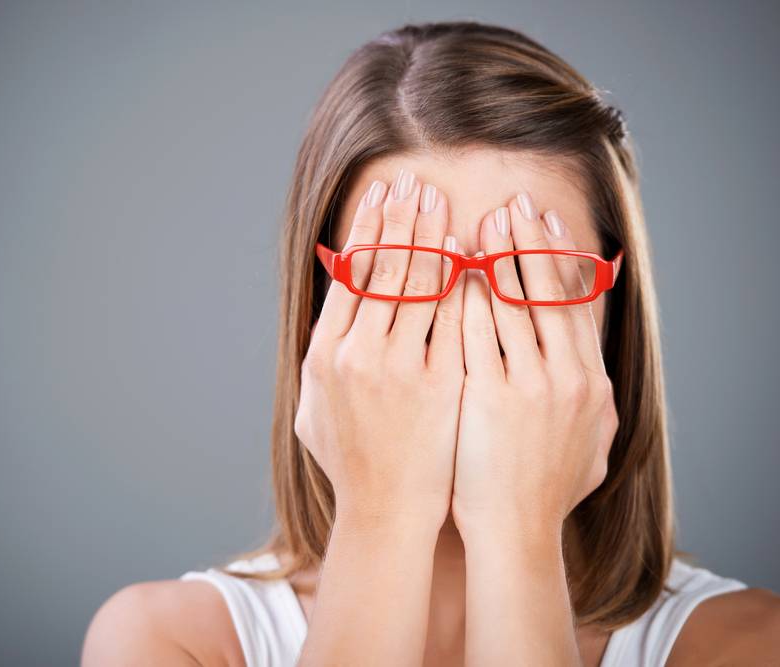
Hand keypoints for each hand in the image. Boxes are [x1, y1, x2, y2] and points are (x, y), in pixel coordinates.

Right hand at [295, 168, 465, 525]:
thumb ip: (321, 354)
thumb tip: (334, 307)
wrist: (387, 508)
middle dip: (399, 217)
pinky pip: (453, 319)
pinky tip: (467, 251)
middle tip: (413, 180)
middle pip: (381, 268)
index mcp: (323, 355)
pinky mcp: (441, 383)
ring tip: (440, 201)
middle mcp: (357, 355)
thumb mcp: (313, 405)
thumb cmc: (348, 458)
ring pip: (418, 284)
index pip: (347, 274)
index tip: (380, 193)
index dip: (366, 228)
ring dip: (430, 236)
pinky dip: (458, 280)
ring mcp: (401, 368)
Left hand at [450, 191, 619, 542]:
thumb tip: (593, 374)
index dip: (557, 258)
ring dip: (492, 257)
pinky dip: (462, 298)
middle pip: (543, 292)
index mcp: (589, 382)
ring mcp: (524, 385)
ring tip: (477, 220)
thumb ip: (592, 403)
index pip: (572, 302)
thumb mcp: (588, 444)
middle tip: (512, 203)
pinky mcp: (485, 397)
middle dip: (526, 242)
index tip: (545, 221)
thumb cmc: (544, 490)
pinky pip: (470, 333)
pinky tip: (448, 269)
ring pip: (507, 303)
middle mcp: (564, 377)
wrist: (514, 533)